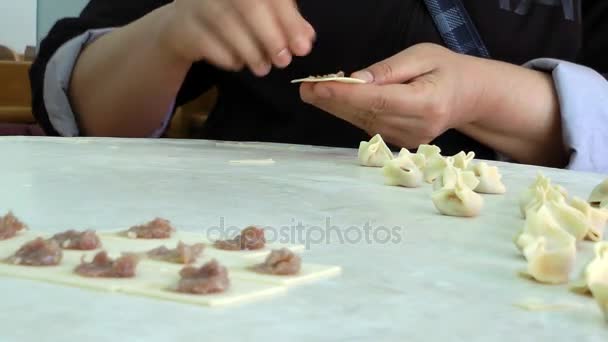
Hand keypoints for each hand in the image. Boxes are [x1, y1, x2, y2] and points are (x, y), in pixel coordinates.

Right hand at [159, 0, 315, 75]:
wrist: (183, 28)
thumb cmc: (232, 17)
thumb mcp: (262, 14)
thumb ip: (286, 22)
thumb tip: (305, 38)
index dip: (289, 19)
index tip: (303, 45)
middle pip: (249, 4)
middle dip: (272, 37)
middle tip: (284, 61)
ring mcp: (196, 3)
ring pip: (229, 25)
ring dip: (252, 52)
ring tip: (263, 67)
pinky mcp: (183, 27)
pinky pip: (210, 44)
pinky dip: (230, 58)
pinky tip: (238, 63)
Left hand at [299, 43, 485, 148]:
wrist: (470, 97)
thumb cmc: (448, 70)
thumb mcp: (423, 55)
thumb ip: (389, 70)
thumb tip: (356, 79)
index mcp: (427, 103)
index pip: (379, 100)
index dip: (346, 95)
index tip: (319, 87)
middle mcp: (417, 127)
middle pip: (366, 114)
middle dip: (332, 101)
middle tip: (305, 89)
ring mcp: (409, 139)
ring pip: (363, 122)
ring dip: (337, 108)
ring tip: (314, 92)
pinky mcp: (401, 143)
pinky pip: (369, 126)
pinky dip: (351, 113)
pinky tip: (335, 101)